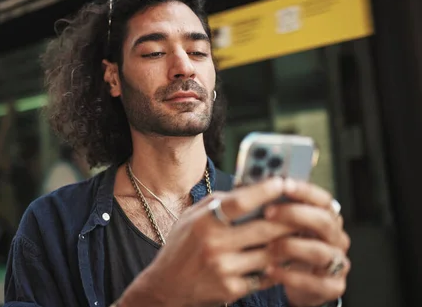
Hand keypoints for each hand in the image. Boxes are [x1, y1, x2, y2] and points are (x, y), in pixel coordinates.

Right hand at [118, 178, 295, 306]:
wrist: (166, 287)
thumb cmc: (181, 247)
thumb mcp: (192, 217)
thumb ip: (219, 202)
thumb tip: (251, 187)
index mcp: (203, 222)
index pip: (239, 202)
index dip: (264, 190)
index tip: (283, 182)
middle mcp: (213, 244)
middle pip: (263, 228)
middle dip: (289, 219)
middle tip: (304, 211)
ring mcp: (224, 269)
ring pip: (270, 253)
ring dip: (288, 244)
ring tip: (299, 234)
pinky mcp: (232, 289)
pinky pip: (265, 275)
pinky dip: (277, 266)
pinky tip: (283, 259)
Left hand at [263, 180, 350, 306]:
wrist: (295, 282)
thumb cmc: (283, 246)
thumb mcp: (279, 226)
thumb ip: (271, 208)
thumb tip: (247, 187)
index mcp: (326, 218)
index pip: (323, 199)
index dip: (304, 191)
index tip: (283, 184)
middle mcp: (336, 238)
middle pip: (324, 221)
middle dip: (294, 215)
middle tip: (268, 213)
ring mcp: (337, 262)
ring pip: (320, 251)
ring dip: (291, 246)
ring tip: (267, 246)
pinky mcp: (333, 286)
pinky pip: (315, 281)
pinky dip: (290, 276)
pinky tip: (270, 270)